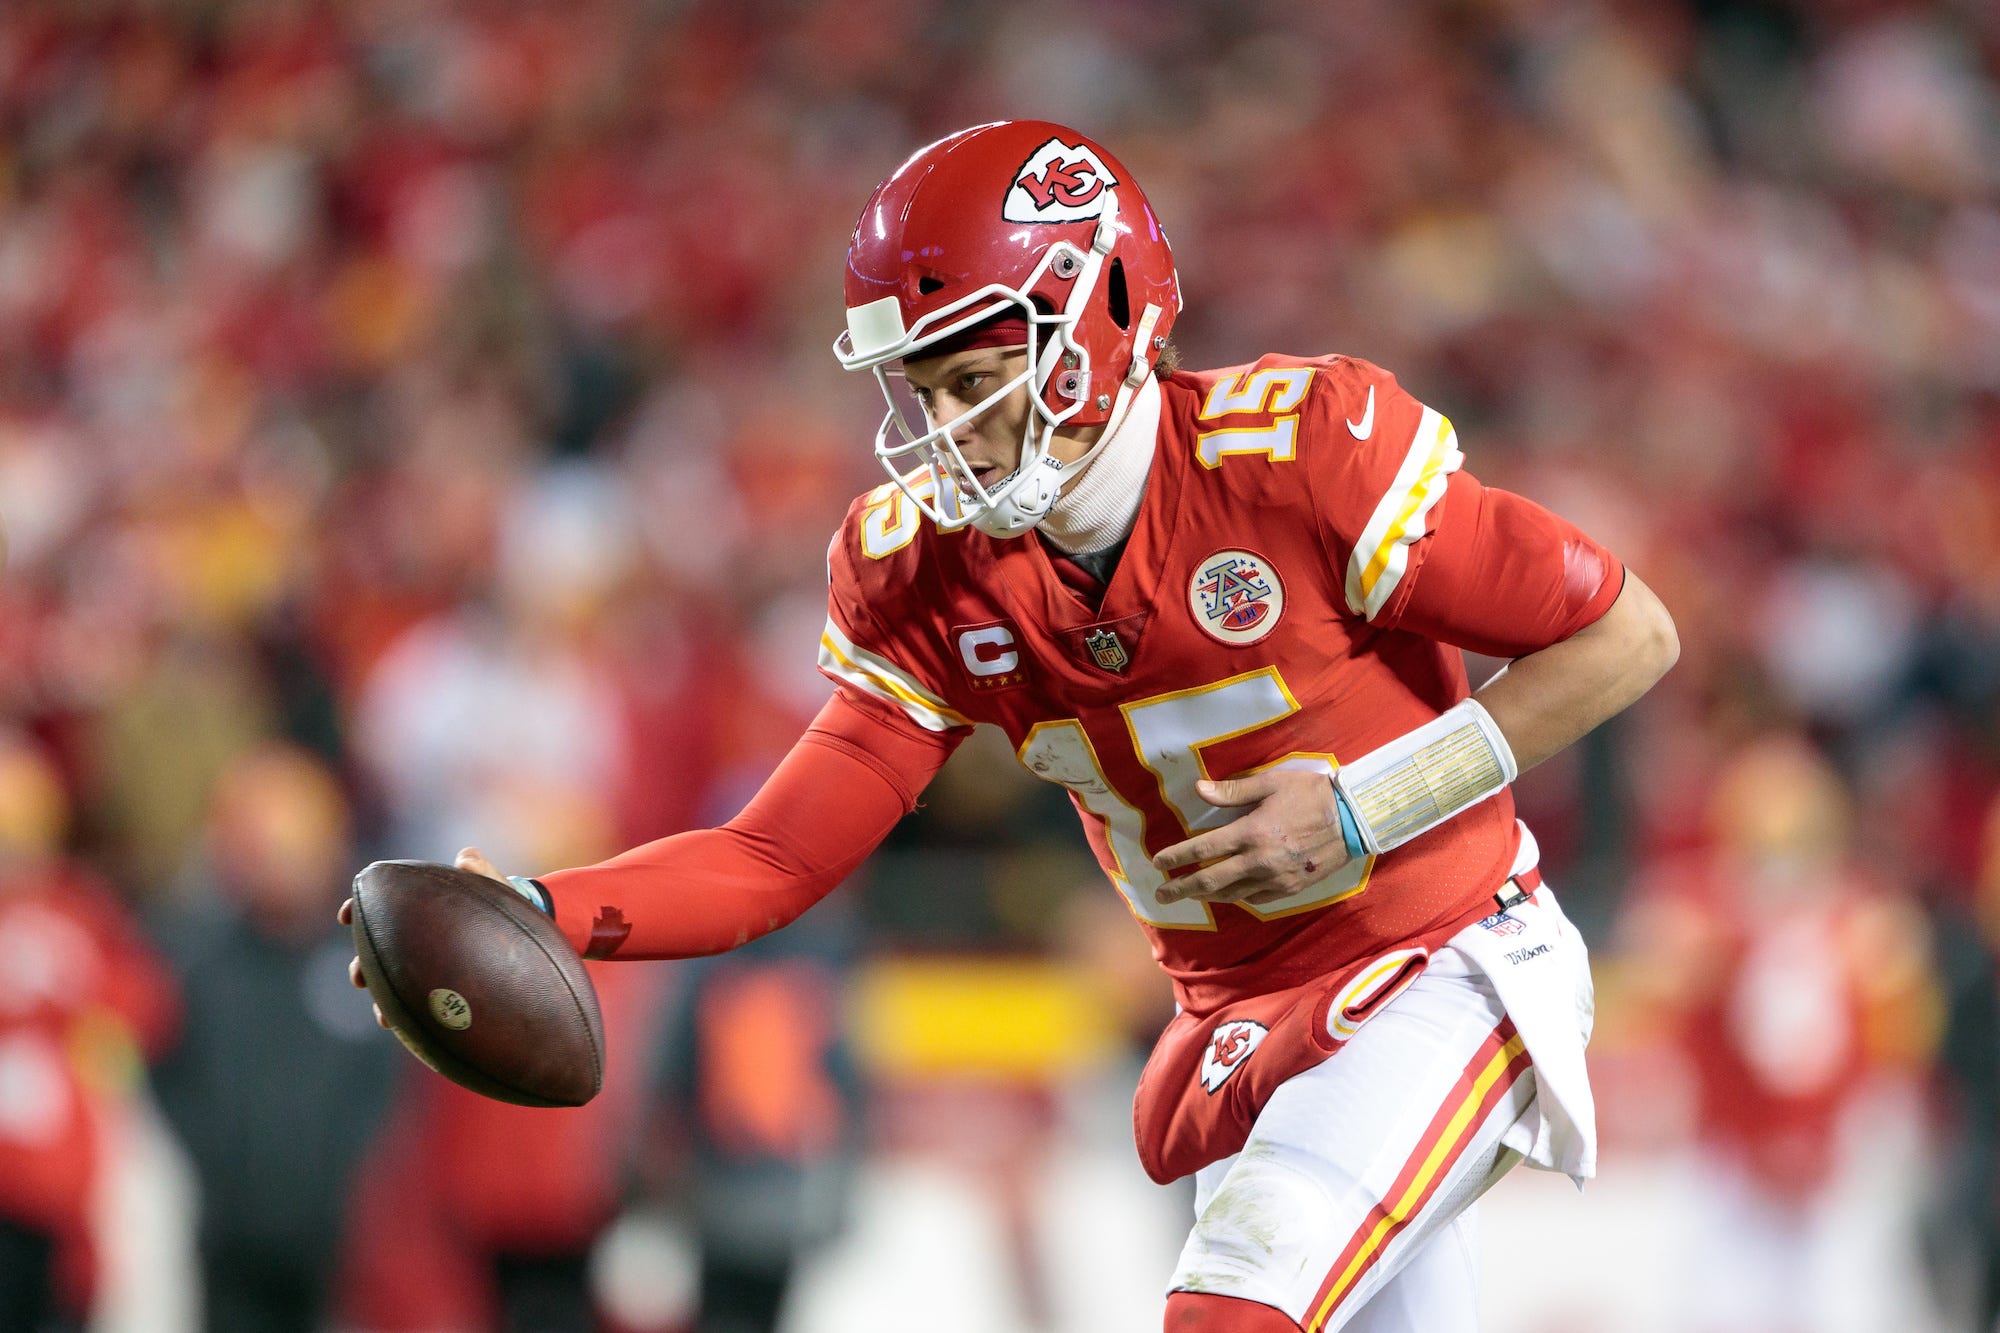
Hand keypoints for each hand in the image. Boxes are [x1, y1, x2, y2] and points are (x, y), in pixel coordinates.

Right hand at [339, 847, 508, 1028]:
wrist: (525, 934)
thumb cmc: (502, 904)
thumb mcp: (494, 887)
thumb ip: (482, 872)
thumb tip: (465, 859)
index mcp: (420, 905)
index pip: (378, 904)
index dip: (358, 907)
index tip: (346, 916)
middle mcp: (415, 939)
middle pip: (376, 951)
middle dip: (362, 966)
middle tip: (359, 978)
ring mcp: (425, 966)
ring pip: (391, 984)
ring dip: (382, 1000)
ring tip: (383, 1017)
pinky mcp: (439, 991)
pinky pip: (416, 1006)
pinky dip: (406, 1016)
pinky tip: (406, 1030)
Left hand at [1149, 772, 1350, 908]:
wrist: (1353, 818)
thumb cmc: (1310, 794)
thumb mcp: (1271, 784)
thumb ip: (1233, 792)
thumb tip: (1199, 790)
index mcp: (1251, 832)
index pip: (1203, 849)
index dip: (1177, 857)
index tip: (1158, 863)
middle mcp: (1259, 861)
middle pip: (1211, 881)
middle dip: (1182, 888)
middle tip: (1161, 895)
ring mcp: (1275, 879)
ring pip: (1232, 894)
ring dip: (1207, 896)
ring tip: (1190, 895)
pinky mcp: (1291, 889)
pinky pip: (1256, 898)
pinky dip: (1238, 897)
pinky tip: (1229, 895)